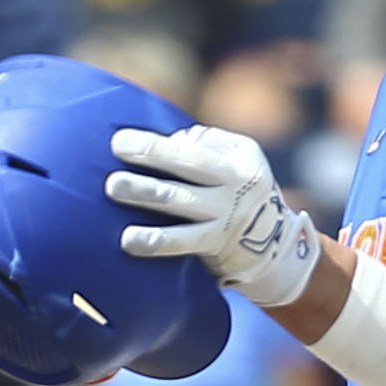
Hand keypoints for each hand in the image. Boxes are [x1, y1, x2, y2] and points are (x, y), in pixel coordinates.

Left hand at [106, 124, 318, 305]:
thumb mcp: (238, 159)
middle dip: (148, 159)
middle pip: (186, 168)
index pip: (192, 149)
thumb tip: (166, 142)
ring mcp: (227, 215)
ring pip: (181, 202)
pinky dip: (155, 241)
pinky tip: (128, 240)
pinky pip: (182, 241)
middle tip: (112, 156)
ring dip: (145, 194)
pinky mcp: (216, 244)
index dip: (155, 145)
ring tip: (113, 189)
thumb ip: (206, 144)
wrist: (273, 242)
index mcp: (239, 159)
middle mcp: (236, 185)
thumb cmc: (238, 189)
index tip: (117, 141)